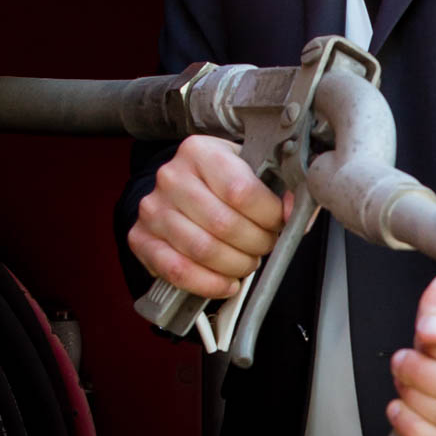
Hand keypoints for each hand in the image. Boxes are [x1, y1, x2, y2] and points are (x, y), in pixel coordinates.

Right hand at [127, 135, 285, 298]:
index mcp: (201, 151)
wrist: (178, 187)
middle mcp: (172, 177)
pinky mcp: (141, 238)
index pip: (241, 191)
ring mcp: (153, 209)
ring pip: (203, 250)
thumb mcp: (249, 168)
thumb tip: (295, 210)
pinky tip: (226, 282)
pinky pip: (177, 270)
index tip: (280, 222)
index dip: (269, 215)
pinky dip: (208, 283)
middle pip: (224, 224)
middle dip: (256, 243)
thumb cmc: (218, 179)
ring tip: (247, 261)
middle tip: (265, 245)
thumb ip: (277, 186)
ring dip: (236, 264)